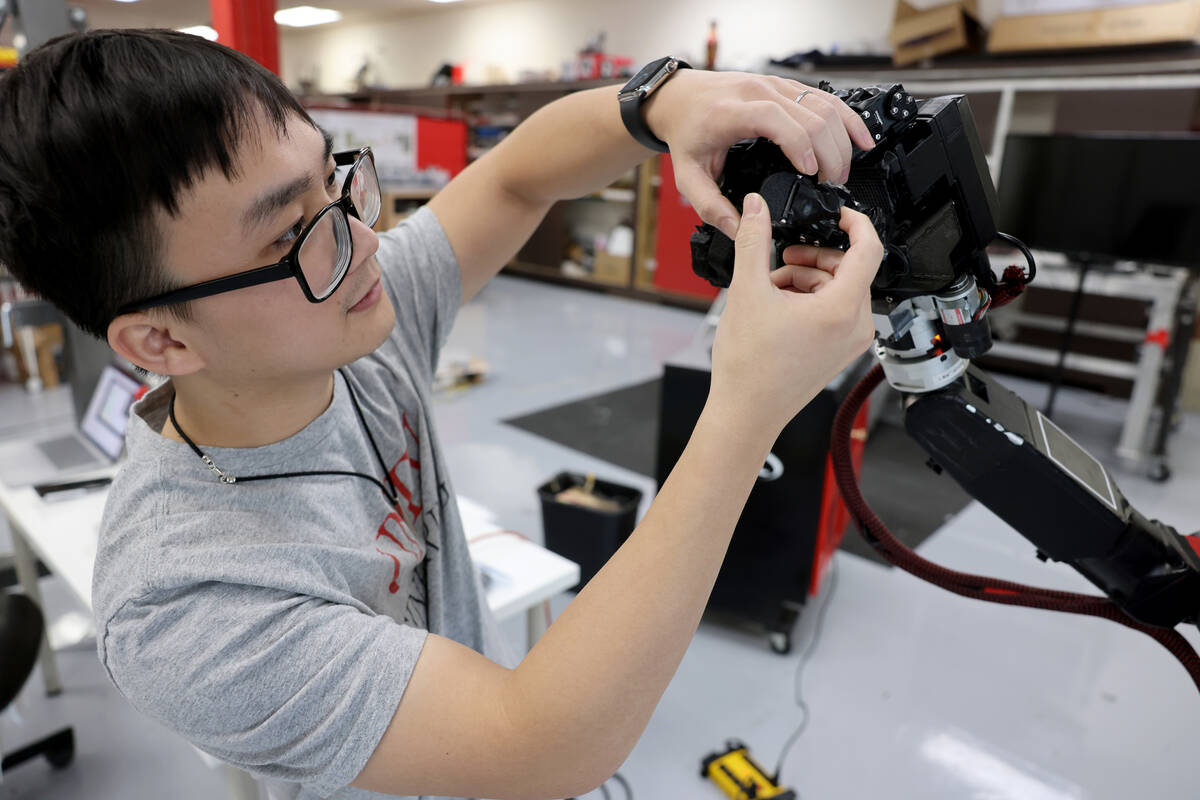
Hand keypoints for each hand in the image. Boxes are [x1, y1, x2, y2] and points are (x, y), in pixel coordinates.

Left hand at [643, 70, 875, 239]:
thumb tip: (739, 230)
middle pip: (811, 115)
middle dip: (830, 153)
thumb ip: (710, 206)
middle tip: (832, 184)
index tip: (811, 174)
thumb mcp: (687, 175)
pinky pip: (825, 97)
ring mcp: (774, 85)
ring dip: (842, 140)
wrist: (679, 98)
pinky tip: (862, 140)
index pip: (777, 120)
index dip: (802, 146)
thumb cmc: (685, 132)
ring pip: (824, 104)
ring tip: (841, 173)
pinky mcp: (786, 86)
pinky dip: (847, 119)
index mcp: (731, 112)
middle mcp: (757, 92)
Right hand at [708, 194, 881, 437]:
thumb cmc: (750, 368)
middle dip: (813, 258)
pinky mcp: (840, 351)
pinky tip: (778, 308)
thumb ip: (754, 241)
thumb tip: (757, 209)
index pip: (869, 248)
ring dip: (807, 279)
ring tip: (771, 290)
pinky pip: (834, 310)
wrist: (745, 413)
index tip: (836, 213)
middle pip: (848, 269)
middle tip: (781, 258)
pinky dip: (809, 300)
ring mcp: (850, 342)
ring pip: (838, 289)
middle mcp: (856, 327)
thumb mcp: (747, 291)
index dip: (854, 222)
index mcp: (841, 309)